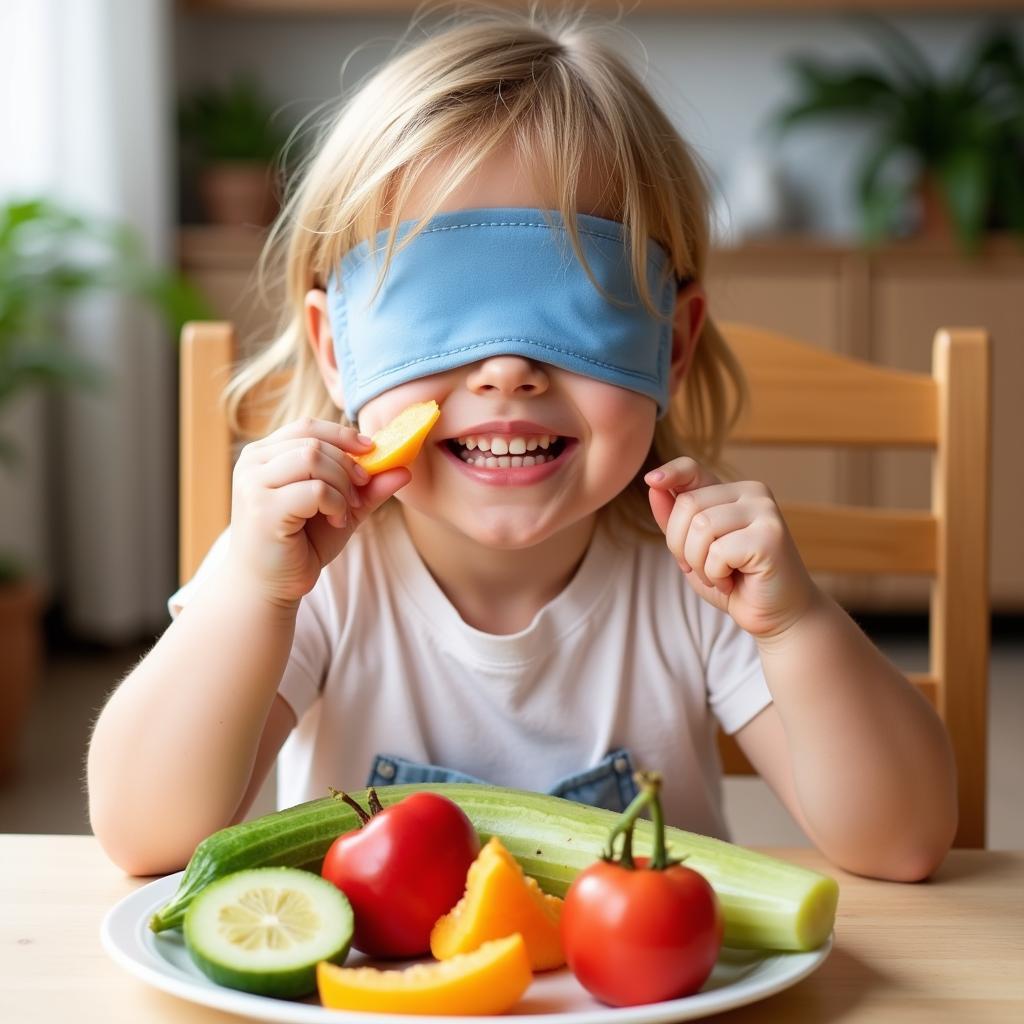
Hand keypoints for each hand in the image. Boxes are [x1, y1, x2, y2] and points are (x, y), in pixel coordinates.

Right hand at [224, 417, 410, 607]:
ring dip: (341, 485)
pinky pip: (314, 489)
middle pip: (313, 440)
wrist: (269, 585)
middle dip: (347, 466)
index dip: (343, 435)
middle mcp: (252, 462)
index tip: (371, 452)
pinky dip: (335, 504)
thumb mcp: (341, 509)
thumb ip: (368, 489)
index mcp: (264, 454)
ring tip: (344, 511)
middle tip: (358, 495)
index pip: (307, 426)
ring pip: (312, 458)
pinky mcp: (262, 508)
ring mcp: (253, 484)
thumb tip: (405, 469)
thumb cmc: (301, 544)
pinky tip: (335, 522)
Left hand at [645, 457, 818, 638]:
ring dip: (699, 562)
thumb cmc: (734, 582)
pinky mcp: (770, 537)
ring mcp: (765, 512)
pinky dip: (716, 575)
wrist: (776, 616)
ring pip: (701, 526)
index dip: (669, 474)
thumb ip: (674, 518)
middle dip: (680, 545)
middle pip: (688, 504)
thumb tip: (653, 483)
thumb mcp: (693, 548)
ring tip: (720, 575)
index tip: (651, 481)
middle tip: (701, 567)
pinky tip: (734, 582)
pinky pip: (718, 551)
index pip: (692, 469)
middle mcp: (754, 493)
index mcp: (734, 491)